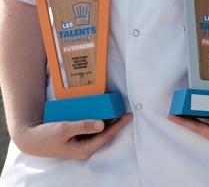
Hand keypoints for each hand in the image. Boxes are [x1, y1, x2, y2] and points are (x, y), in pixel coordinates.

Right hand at [11, 113, 132, 158]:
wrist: (29, 138)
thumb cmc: (45, 136)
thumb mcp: (64, 129)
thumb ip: (83, 126)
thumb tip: (102, 124)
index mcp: (83, 149)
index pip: (106, 135)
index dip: (119, 125)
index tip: (128, 115)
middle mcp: (84, 147)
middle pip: (104, 134)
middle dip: (115, 122)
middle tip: (125, 110)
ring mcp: (80, 143)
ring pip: (97, 131)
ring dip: (106, 120)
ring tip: (115, 109)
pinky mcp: (75, 138)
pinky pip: (89, 129)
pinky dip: (95, 121)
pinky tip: (99, 112)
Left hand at [168, 112, 208, 148]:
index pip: (199, 129)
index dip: (184, 123)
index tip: (172, 116)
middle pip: (199, 128)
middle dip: (185, 121)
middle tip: (173, 111)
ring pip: (205, 125)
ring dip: (194, 118)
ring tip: (183, 110)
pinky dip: (205, 116)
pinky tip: (202, 111)